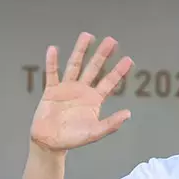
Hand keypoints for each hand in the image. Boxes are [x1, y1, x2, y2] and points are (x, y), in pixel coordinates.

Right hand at [30, 32, 132, 152]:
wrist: (50, 142)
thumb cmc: (73, 138)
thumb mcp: (95, 133)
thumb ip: (111, 124)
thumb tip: (128, 114)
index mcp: (95, 99)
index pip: (109, 82)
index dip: (118, 71)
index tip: (128, 59)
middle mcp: (83, 90)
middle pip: (94, 68)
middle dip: (102, 55)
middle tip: (112, 40)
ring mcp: (67, 88)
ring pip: (75, 65)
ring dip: (80, 51)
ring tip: (87, 35)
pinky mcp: (51, 90)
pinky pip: (52, 74)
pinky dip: (52, 62)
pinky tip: (54, 49)